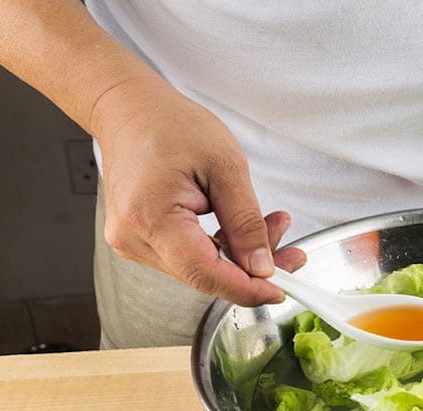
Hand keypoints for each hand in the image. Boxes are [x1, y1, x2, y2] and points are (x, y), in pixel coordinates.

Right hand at [92, 78, 304, 305]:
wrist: (130, 110)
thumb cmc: (170, 125)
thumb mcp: (226, 166)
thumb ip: (245, 221)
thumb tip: (261, 266)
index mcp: (150, 216)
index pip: (205, 273)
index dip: (247, 288)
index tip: (280, 288)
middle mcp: (133, 237)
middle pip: (205, 274)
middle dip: (253, 267)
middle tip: (292, 251)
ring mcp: (133, 241)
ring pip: (201, 268)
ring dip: (240, 256)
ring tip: (270, 225)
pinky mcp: (141, 240)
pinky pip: (189, 257)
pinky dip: (221, 248)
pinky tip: (240, 229)